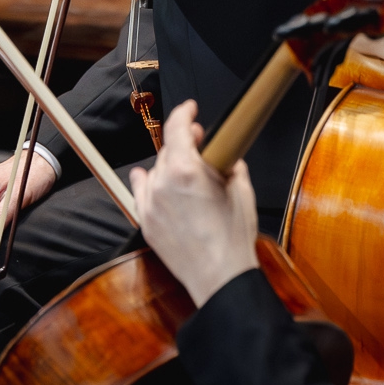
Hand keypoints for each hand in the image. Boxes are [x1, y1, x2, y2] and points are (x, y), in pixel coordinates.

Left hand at [133, 100, 259, 306]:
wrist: (219, 276)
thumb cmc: (232, 235)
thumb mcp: (241, 189)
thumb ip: (230, 163)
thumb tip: (225, 152)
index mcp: (186, 170)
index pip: (177, 128)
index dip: (184, 112)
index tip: (190, 108)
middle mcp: (162, 183)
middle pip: (168, 150)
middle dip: (184, 143)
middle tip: (202, 144)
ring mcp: (150, 204)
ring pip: (156, 170)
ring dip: (170, 165)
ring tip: (188, 172)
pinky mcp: (146, 222)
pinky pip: (142, 192)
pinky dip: (148, 183)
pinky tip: (152, 179)